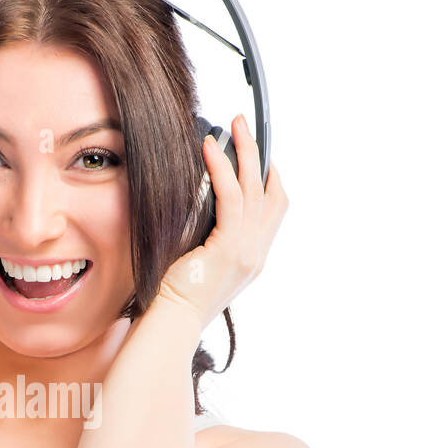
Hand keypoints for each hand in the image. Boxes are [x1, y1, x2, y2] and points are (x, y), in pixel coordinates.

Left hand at [156, 114, 288, 329]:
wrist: (172, 323)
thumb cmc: (175, 295)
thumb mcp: (200, 259)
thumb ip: (209, 233)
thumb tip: (200, 197)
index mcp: (253, 258)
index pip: (274, 209)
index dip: (270, 176)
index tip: (257, 153)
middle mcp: (257, 254)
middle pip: (271, 192)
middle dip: (259, 153)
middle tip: (244, 124)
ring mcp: (247, 252)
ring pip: (254, 189)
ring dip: (245, 151)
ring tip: (233, 125)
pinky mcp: (230, 250)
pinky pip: (232, 198)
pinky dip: (222, 169)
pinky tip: (209, 150)